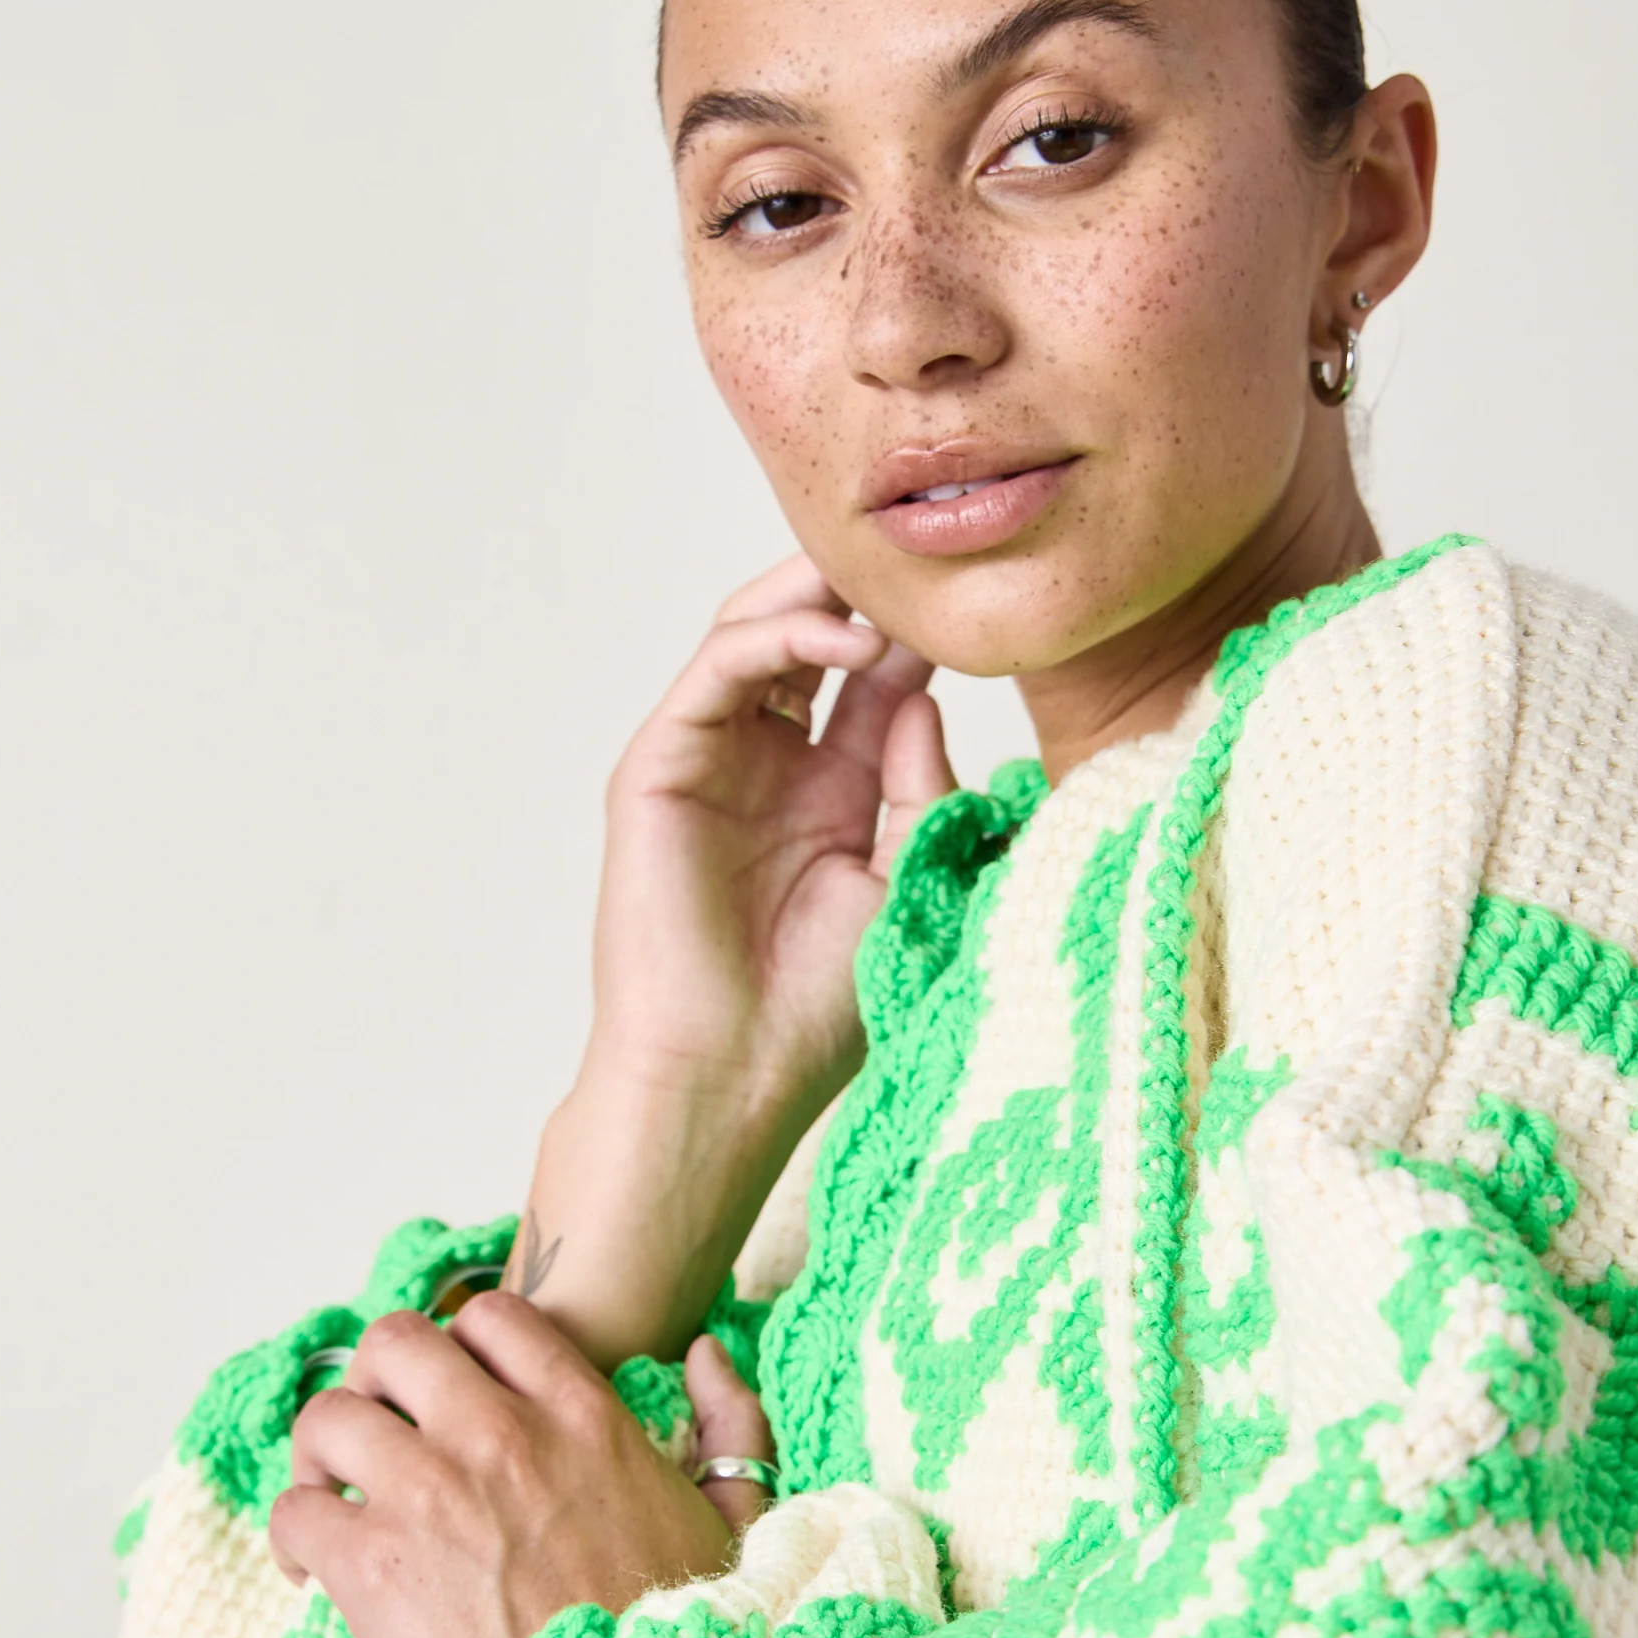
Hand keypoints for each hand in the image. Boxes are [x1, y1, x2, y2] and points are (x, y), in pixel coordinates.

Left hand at [268, 1294, 778, 1637]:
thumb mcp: (739, 1521)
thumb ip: (733, 1426)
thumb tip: (704, 1352)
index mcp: (585, 1417)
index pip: (494, 1317)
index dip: (459, 1348)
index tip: (451, 1400)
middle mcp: (500, 1436)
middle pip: (395, 1342)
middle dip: (378, 1383)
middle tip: (380, 1440)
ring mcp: (430, 1495)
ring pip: (329, 1414)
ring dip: (323, 1455)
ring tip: (335, 1502)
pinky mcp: (372, 1567)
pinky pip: (295, 1509)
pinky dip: (295, 1534)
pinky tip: (314, 1573)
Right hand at [589, 549, 952, 1101]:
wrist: (729, 1074)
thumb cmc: (815, 1007)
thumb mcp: (903, 880)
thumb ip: (920, 788)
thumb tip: (922, 694)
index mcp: (831, 790)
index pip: (873, 680)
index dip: (919, 636)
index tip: (978, 605)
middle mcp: (768, 763)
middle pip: (808, 638)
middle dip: (860, 593)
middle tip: (922, 563)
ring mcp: (709, 759)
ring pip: (753, 633)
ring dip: (818, 598)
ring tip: (884, 592)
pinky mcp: (658, 767)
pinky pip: (715, 671)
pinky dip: (778, 640)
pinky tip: (848, 646)